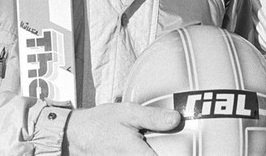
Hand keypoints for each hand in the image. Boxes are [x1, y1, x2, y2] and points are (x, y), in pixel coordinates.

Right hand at [62, 102, 180, 154]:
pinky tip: (150, 144)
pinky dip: (145, 152)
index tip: (188, 150)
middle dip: (168, 150)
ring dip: (155, 150)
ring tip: (164, 143)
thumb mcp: (128, 113)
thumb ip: (153, 117)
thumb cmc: (101, 122)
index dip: (176, 154)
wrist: (76, 135)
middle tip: (180, 145)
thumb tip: (176, 119)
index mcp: (136, 155)